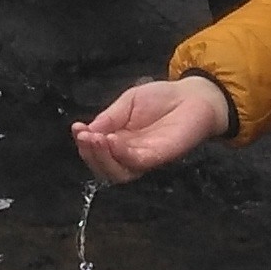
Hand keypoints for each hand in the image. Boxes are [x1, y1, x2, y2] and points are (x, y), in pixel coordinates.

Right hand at [73, 74, 232, 181]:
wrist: (193, 96)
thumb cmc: (162, 99)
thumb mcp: (127, 103)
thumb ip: (109, 118)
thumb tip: (84, 131)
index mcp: (120, 142)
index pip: (97, 153)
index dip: (84, 145)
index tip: (77, 129)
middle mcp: (130, 155)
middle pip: (104, 169)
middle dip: (90, 155)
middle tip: (84, 136)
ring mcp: (145, 158)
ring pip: (118, 173)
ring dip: (102, 158)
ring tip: (95, 139)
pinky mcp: (160, 157)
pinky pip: (136, 163)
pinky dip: (120, 154)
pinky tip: (111, 140)